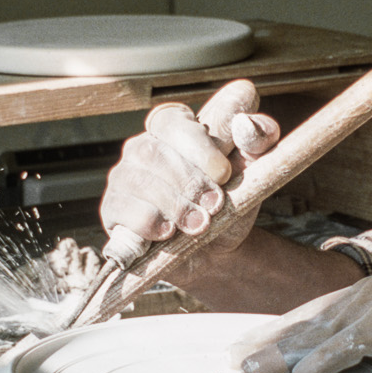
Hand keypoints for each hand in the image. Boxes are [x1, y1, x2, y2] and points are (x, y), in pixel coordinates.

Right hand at [100, 80, 281, 253]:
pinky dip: (150, 222)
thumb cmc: (231, 204)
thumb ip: (258, 140)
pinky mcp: (113, 208)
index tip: (224, 172)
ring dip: (175, 204)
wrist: (217, 253)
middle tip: (215, 205)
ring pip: (140, 180)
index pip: (174, 120)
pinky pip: (125, 209)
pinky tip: (168, 233)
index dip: (198, 144)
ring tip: (199, 224)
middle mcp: (144, 146)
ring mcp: (124, 176)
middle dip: (189, 181)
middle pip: (155, 152)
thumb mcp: (254, 171)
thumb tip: (247, 124)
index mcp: (176, 128)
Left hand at [230, 265, 371, 372]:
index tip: (256, 353)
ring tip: (247, 371)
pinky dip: (327, 358)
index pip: (327, 318)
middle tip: (230, 362)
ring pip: (327, 328)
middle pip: (314, 319)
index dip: (290, 335)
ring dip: (284, 352)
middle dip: (271, 340)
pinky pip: (359, 342)